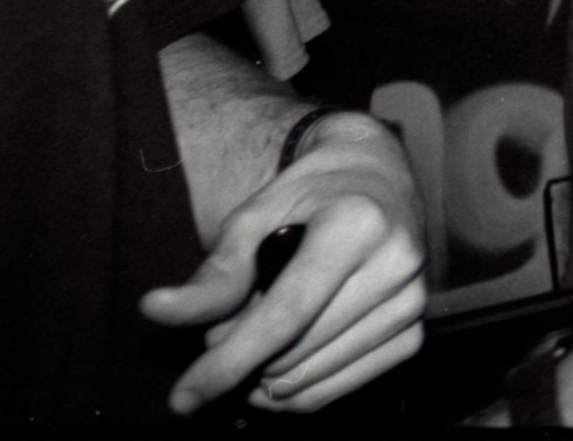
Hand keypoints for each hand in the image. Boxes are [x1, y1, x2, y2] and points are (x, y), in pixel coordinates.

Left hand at [140, 112, 427, 413]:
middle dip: (241, 360)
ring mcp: (412, 299)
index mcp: (356, 224)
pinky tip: (279, 370)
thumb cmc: (310, 192)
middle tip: (224, 330)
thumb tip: (156, 311)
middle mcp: (395, 262)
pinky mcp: (415, 327)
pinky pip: (347, 386)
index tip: (183, 396)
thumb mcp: (255, 216)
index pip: (285, 316)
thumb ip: (215, 272)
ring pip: (318, 377)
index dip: (228, 362)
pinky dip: (303, 391)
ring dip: (269, 377)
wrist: (376, 175)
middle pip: (297, 352)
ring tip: (255, 339)